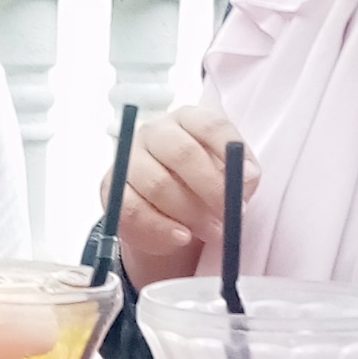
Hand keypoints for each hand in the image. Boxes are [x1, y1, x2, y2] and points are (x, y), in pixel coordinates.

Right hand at [112, 108, 259, 289]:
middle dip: (210, 189)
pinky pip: (132, 211)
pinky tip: (180, 238)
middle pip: (182, 153)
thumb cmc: (202, 186)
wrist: (167, 212)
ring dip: (189, 214)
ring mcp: (129, 157)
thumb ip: (242, 175)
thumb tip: (245, 176)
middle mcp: (155, 131)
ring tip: (211, 233)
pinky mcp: (111, 188)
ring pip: (157, 185)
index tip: (244, 187)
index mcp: (188, 119)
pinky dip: (159, 229)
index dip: (229, 156)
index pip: (211, 125)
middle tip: (228, 217)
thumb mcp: (229, 177)